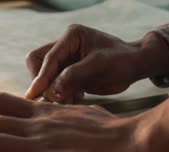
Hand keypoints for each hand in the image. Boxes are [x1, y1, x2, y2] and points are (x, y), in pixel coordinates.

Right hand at [25, 24, 168, 102]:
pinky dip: (60, 93)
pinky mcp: (67, 72)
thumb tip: (51, 90)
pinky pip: (54, 84)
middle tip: (53, 97)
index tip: (34, 95)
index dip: (41, 77)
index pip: (48, 58)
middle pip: (37, 62)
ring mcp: (65, 59)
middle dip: (42, 81)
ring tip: (71, 97)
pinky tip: (77, 96)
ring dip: (51, 89)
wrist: (134, 66)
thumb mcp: (99, 66)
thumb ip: (74, 75)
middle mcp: (64, 46)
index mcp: (71, 36)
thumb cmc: (122, 61)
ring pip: (44, 75)